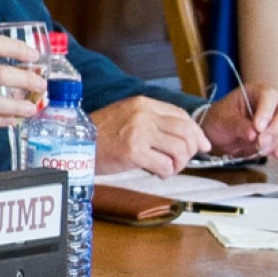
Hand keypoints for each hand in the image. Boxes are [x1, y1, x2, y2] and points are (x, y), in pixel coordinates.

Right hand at [90, 96, 210, 176]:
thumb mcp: (127, 118)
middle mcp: (143, 114)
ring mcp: (138, 132)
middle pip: (186, 132)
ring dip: (179, 164)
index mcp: (142, 103)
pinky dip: (166, 173)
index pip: (182, 115)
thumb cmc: (100, 135)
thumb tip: (189, 139)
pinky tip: (157, 173)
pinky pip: (165, 165)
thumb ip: (153, 122)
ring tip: (168, 168)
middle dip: (191, 150)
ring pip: (180, 149)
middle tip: (181, 161)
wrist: (75, 144)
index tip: (202, 146)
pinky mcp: (133, 152)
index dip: (196, 133)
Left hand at [200, 83, 277, 159]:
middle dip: (277, 129)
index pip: (269, 95)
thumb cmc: (220, 120)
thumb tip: (253, 134)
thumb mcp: (221, 121)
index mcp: (256, 91)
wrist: (221, 134)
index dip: (267, 111)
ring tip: (264, 150)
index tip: (258, 128)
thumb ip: (237, 125)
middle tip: (261, 143)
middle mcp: (274, 102)